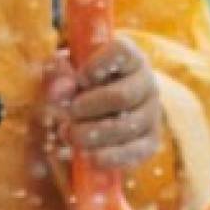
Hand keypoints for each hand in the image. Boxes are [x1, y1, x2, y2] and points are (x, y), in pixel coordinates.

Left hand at [42, 34, 162, 178]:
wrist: (104, 110)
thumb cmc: (83, 84)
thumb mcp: (68, 71)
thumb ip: (58, 74)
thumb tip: (59, 91)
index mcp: (129, 58)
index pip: (122, 52)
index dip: (98, 64)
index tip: (80, 78)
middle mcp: (146, 83)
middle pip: (122, 96)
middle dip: (89, 107)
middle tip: (69, 112)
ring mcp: (152, 113)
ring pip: (128, 126)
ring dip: (93, 134)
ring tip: (69, 134)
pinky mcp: (150, 141)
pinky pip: (135, 152)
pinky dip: (109, 157)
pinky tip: (88, 157)